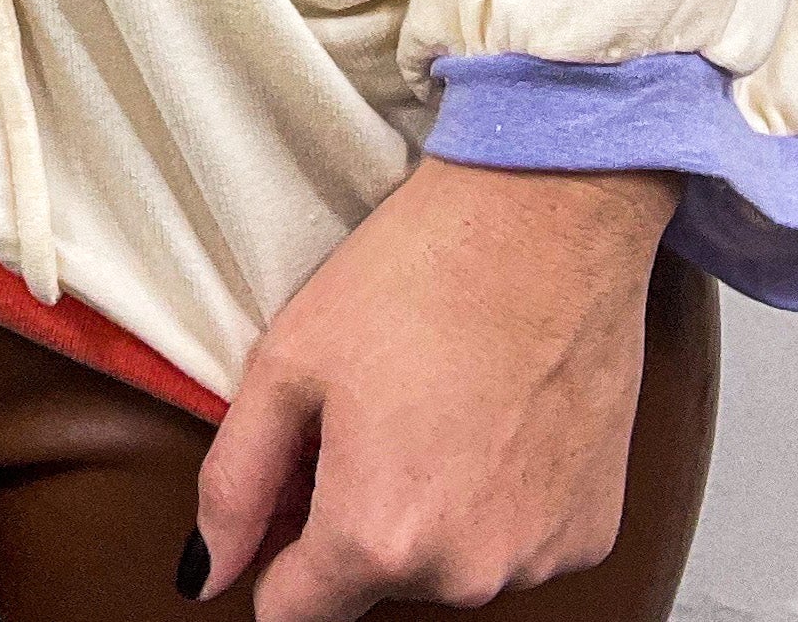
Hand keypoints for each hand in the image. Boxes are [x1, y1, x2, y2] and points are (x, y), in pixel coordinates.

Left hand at [185, 153, 681, 615]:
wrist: (552, 215)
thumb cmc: (420, 272)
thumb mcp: (288, 360)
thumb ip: (234, 483)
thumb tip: (206, 572)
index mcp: (376, 538)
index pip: (293, 612)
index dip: (278, 548)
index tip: (294, 483)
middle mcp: (462, 574)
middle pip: (374, 581)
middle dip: (357, 518)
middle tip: (370, 411)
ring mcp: (536, 559)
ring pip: (448, 565)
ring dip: (432, 511)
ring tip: (439, 401)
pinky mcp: (591, 532)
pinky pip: (518, 542)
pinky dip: (501, 499)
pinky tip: (499, 416)